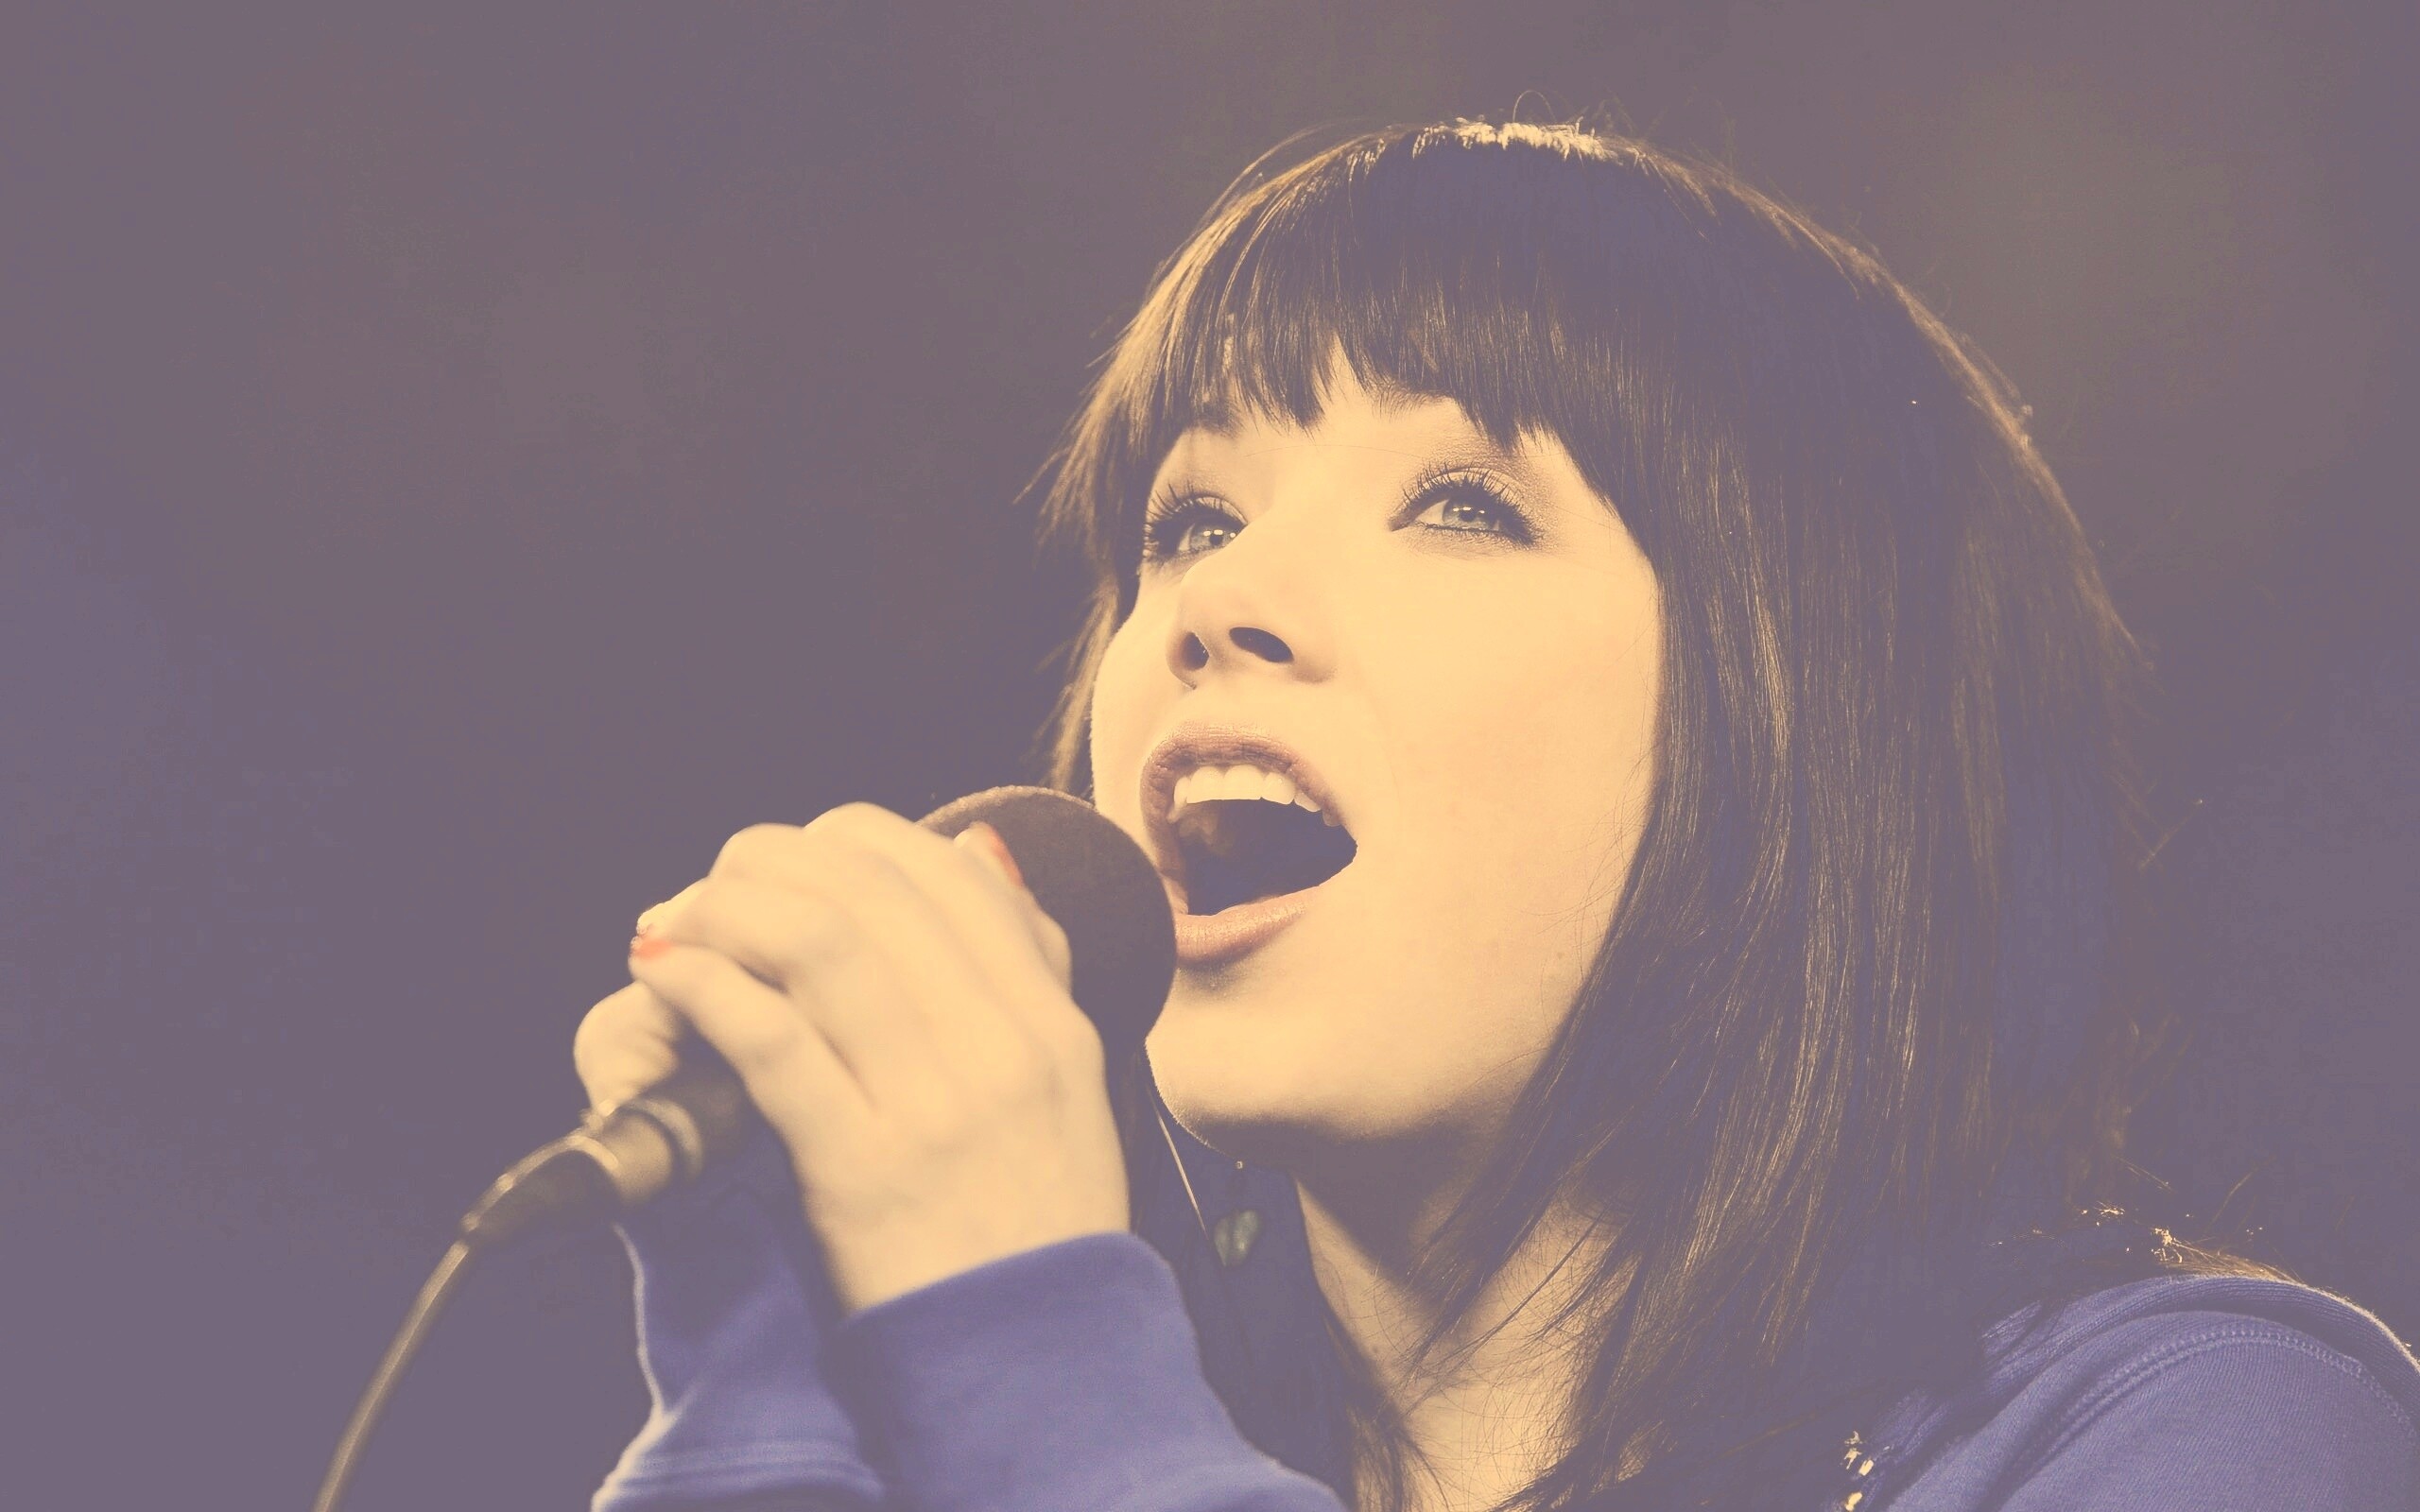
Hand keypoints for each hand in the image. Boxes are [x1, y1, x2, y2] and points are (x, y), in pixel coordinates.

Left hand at [573, 804, 1126, 1312]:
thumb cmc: (1037, 1224)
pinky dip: (705, 987)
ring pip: (816, 943)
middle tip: (710, 888)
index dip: (848, 840)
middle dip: (766, 864)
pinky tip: (664, 975)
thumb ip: (1030, 966)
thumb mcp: (1071, 1084)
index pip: (945, 870)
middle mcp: (999, 1045)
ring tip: (672, 926)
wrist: (1038, 1362)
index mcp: (1048, 1020)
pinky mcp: (862, 1167)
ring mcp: (932, 1104)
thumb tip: (975, 847)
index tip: (789, 861)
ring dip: (723, 912)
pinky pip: (772, 1039)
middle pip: (870, 891)